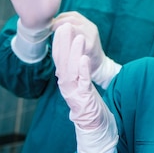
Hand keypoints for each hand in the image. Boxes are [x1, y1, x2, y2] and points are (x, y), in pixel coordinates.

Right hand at [53, 23, 118, 152]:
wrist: (94, 126)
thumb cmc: (89, 103)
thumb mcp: (81, 84)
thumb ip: (76, 71)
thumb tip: (73, 54)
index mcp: (65, 81)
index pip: (59, 59)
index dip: (59, 43)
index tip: (59, 28)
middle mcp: (66, 85)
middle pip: (62, 61)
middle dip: (62, 43)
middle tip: (63, 26)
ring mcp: (74, 92)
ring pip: (71, 69)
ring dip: (74, 53)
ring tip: (77, 38)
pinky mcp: (84, 98)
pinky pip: (83, 81)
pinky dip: (83, 69)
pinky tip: (84, 58)